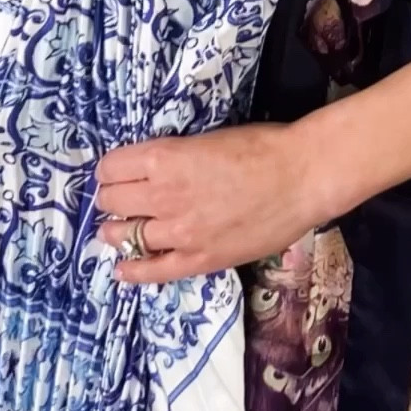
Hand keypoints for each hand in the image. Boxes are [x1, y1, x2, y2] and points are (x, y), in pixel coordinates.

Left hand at [95, 123, 317, 284]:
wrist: (300, 177)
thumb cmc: (260, 147)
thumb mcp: (206, 139)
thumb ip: (174, 157)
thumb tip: (151, 170)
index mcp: (165, 158)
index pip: (112, 166)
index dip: (110, 169)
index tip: (115, 172)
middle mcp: (163, 195)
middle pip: (112, 200)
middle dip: (110, 198)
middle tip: (117, 199)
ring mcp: (179, 232)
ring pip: (125, 235)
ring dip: (116, 231)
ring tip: (114, 230)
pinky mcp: (198, 260)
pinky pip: (153, 271)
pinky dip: (132, 270)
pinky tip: (122, 268)